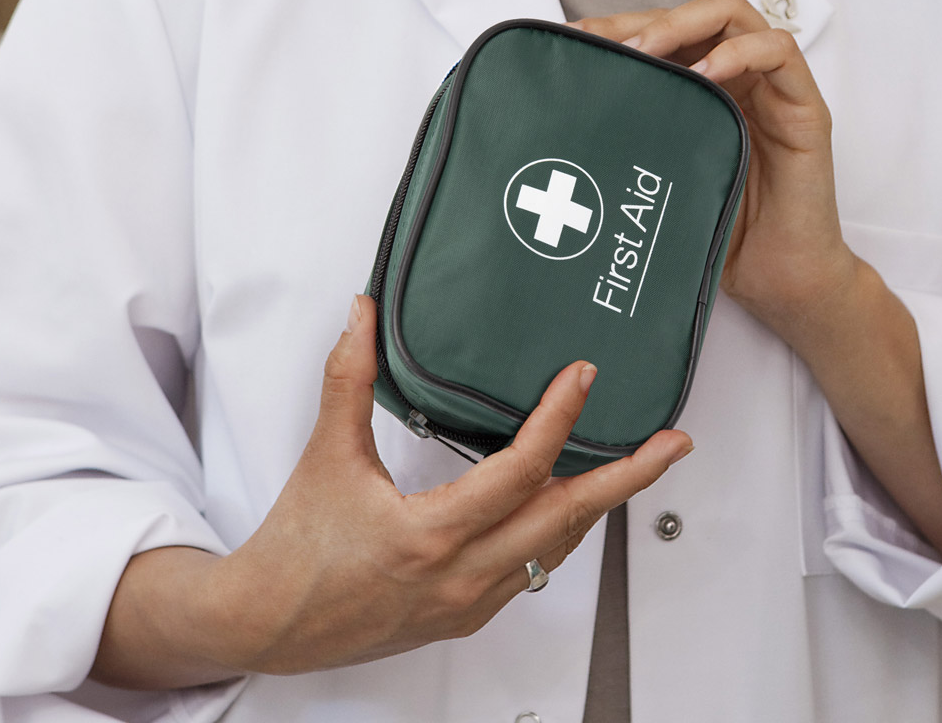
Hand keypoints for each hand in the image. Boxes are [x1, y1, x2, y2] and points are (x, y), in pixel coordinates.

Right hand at [92, 295, 691, 687]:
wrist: (269, 625)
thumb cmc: (296, 552)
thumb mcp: (325, 458)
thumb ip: (348, 380)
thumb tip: (363, 315)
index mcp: (429, 535)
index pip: (519, 472)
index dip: (558, 420)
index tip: (583, 378)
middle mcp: (462, 575)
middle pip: (568, 518)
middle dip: (628, 477)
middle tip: (672, 443)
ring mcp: (472, 601)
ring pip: (559, 546)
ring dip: (601, 502)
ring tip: (639, 462)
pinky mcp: (469, 614)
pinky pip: (535, 568)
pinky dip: (562, 529)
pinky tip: (575, 500)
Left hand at [569, 0, 854, 337]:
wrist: (779, 284)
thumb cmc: (721, 236)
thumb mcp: (659, 182)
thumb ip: (631, 144)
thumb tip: (559, 125)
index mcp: (704, 92)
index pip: (663, 33)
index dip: (619, 27)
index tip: (575, 41)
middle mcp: (738, 82)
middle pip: (693, 14)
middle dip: (643, 19)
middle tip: (604, 42)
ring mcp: (772, 90)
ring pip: (736, 16)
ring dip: (687, 21)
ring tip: (648, 48)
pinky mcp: (805, 109)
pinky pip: (781, 53)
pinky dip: (742, 50)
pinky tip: (708, 70)